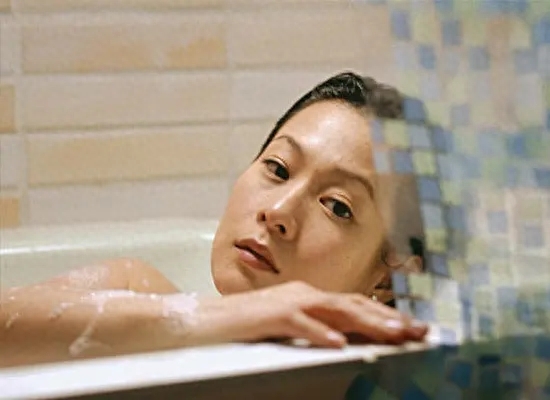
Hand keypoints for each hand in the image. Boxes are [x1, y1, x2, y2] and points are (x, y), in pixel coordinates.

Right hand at [176, 281, 427, 347]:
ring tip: (395, 336)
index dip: (386, 316)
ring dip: (368, 323)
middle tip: (419, 332)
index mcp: (310, 296)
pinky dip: (321, 332)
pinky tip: (340, 344)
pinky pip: (300, 323)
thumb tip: (345, 340)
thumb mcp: (288, 327)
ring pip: (336, 310)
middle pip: (354, 304)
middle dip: (389, 318)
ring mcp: (287, 302)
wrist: (203, 319)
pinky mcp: (269, 315)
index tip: (412, 329)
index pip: (356, 305)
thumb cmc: (245, 326)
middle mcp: (304, 294)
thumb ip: (315, 329)